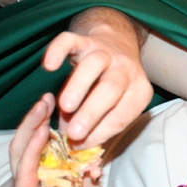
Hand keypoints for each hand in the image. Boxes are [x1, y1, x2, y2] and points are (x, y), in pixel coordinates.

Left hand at [9, 94, 116, 186]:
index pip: (23, 166)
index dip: (30, 145)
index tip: (42, 126)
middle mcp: (36, 183)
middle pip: (25, 148)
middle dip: (32, 123)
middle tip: (44, 100)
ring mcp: (51, 176)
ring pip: (43, 144)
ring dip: (46, 122)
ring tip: (53, 100)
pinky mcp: (67, 173)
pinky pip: (64, 149)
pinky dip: (70, 135)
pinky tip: (76, 121)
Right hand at [42, 8, 152, 148]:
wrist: (118, 42)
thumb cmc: (114, 85)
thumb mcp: (116, 106)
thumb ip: (98, 125)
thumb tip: (76, 146)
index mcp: (138, 91)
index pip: (122, 115)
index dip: (100, 132)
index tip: (79, 145)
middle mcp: (126, 70)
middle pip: (112, 90)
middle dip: (92, 113)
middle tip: (73, 133)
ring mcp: (106, 52)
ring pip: (94, 65)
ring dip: (79, 86)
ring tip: (64, 106)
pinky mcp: (85, 40)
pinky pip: (71, 41)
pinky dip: (59, 51)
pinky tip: (49, 66)